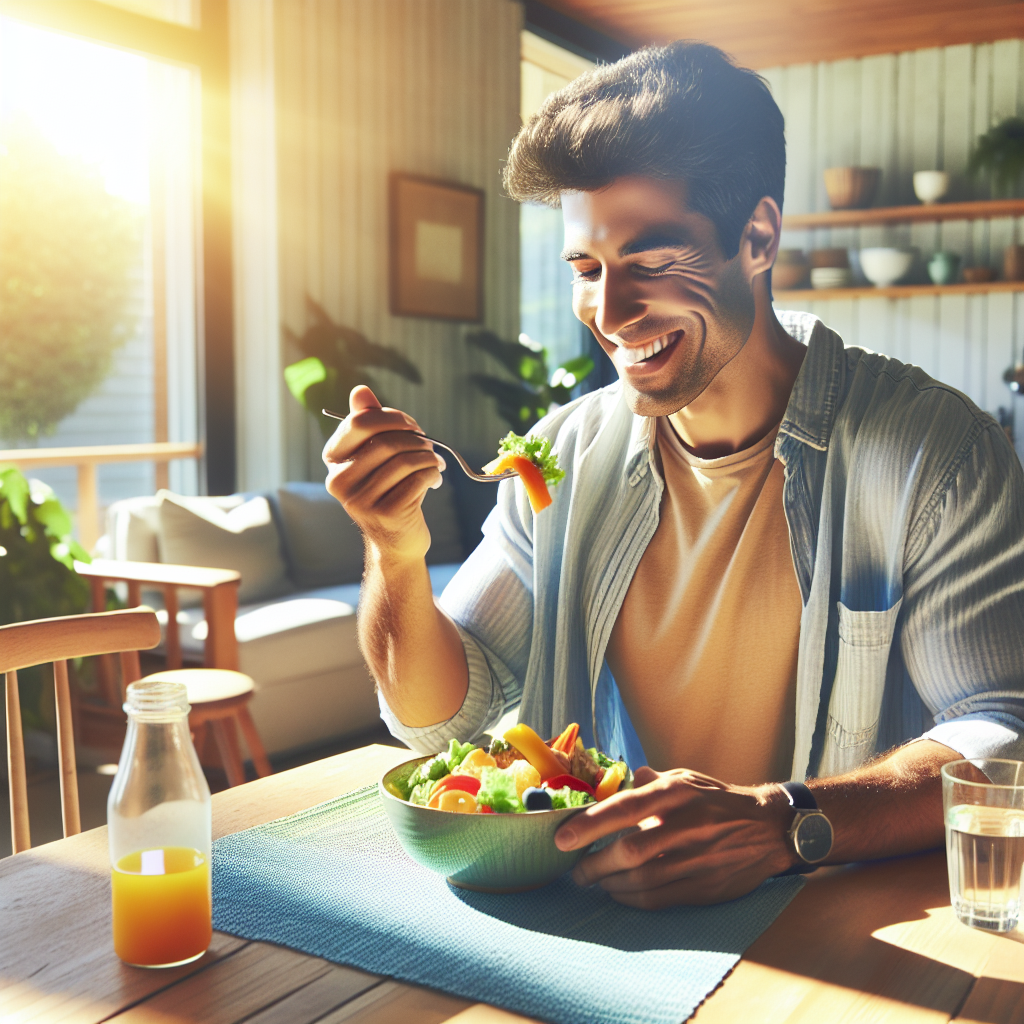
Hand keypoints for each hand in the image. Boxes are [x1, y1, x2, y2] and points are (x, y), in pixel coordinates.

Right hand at [323, 385, 445, 562]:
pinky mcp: (385, 513)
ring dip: (428, 457)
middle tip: (428, 445)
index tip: (412, 426)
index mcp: (333, 460)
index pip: (359, 422)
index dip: (392, 417)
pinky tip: (435, 479)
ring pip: (405, 460)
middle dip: (415, 439)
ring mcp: (360, 500)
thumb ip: (367, 423)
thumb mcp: (375, 457)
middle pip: (386, 441)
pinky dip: (432, 473)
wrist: (396, 541)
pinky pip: (417, 479)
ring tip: (435, 462)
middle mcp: (339, 480)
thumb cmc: (388, 490)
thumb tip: (360, 390)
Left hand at [554, 766, 795, 908]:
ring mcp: (696, 859)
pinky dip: (631, 899)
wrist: (769, 829)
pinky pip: (658, 900)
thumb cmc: (718, 801)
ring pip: (641, 880)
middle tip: (576, 869)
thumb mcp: (687, 778)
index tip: (562, 838)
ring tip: (595, 880)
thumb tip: (624, 777)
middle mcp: (685, 826)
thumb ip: (651, 781)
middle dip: (594, 864)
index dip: (590, 824)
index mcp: (676, 794)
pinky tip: (619, 893)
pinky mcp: (704, 887)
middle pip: (630, 851)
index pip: (625, 808)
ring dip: (609, 884)